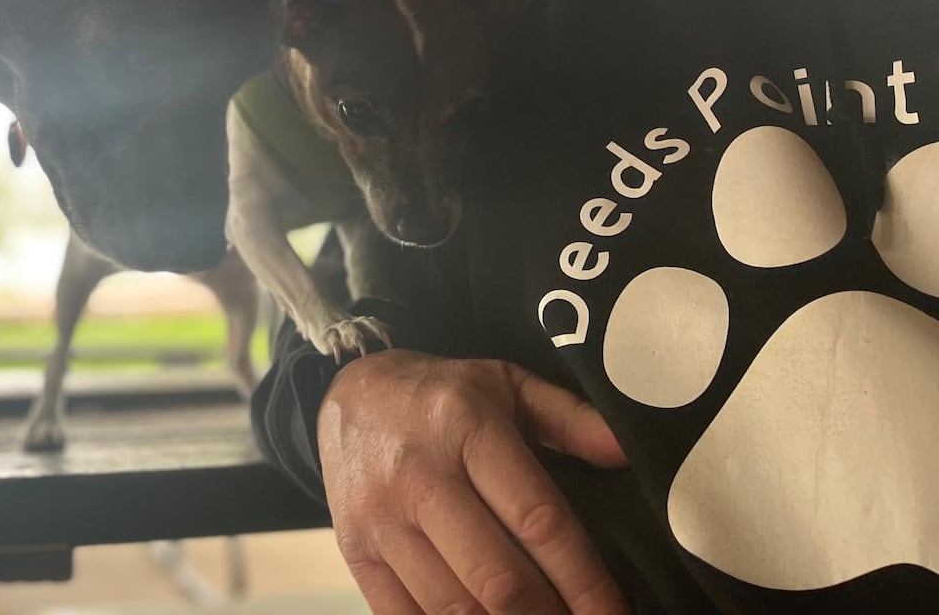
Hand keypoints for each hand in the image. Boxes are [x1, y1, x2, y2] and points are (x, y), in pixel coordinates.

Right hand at [317, 349, 628, 614]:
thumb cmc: (441, 395)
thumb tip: (627, 452)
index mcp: (466, 426)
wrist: (349, 392)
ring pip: (452, 608)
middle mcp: (419, 473)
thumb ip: (570, 418)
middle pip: (497, 578)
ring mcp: (379, 516)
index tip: (612, 613)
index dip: (584, 579)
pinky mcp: (353, 549)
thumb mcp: (506, 384)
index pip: (538, 519)